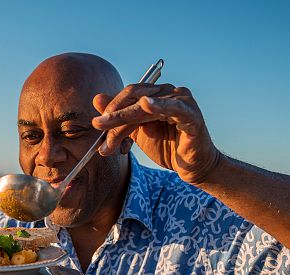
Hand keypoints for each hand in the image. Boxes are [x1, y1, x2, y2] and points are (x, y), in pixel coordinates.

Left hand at [92, 83, 221, 184]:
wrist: (192, 167)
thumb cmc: (168, 147)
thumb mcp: (137, 131)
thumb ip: (120, 115)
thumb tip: (97, 98)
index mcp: (157, 94)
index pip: (129, 95)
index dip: (111, 108)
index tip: (97, 125)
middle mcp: (169, 92)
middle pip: (135, 98)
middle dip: (114, 115)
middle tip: (98, 126)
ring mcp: (182, 101)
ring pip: (146, 106)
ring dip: (125, 120)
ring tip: (109, 130)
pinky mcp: (192, 115)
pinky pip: (174, 108)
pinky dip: (160, 106)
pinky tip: (146, 105)